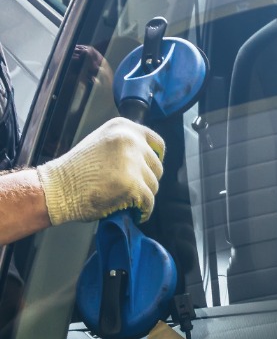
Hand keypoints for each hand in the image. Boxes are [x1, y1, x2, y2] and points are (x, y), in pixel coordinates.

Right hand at [36, 117, 164, 224]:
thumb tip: (148, 160)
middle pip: (157, 167)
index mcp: (123, 127)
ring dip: (143, 195)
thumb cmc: (76, 170)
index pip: (156, 142)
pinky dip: (144, 210)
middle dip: (147, 180)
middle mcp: (131, 140)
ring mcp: (133, 163)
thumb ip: (126, 146)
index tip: (151, 169)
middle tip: (130, 188)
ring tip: (124, 198)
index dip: (155, 159)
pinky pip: (149, 202)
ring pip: (154, 185)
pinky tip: (135, 212)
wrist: (57, 188)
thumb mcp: (102, 143)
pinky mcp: (133, 185)